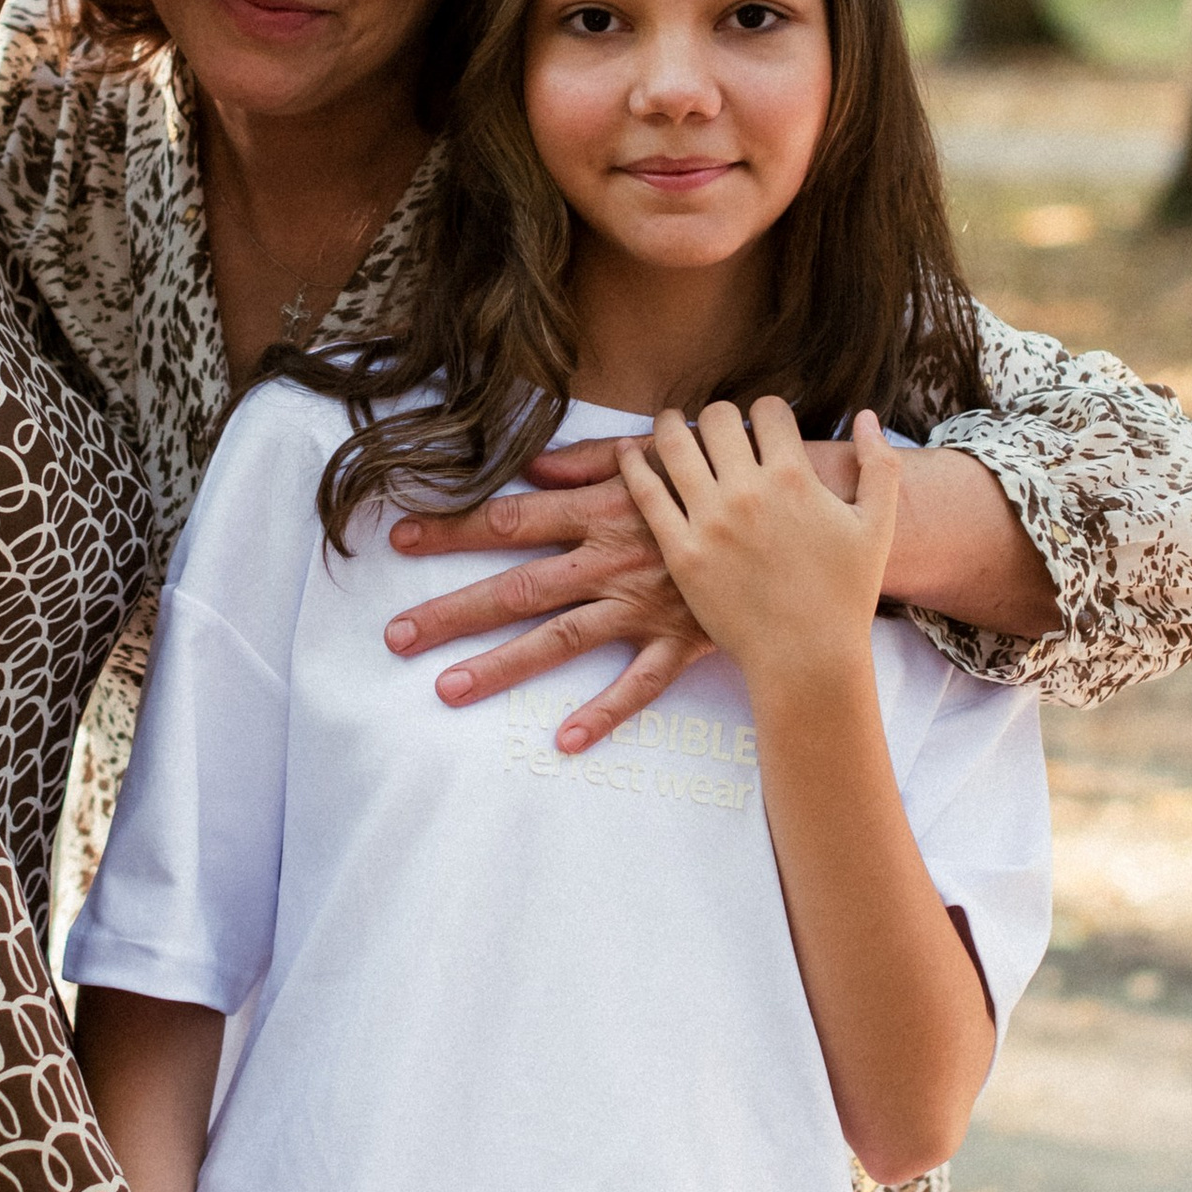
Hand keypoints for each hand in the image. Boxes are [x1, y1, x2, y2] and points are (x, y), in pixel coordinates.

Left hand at [382, 445, 718, 753]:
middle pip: (516, 589)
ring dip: (502, 666)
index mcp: (598, 510)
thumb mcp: (653, 452)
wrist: (794, 511)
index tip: (402, 540)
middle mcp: (609, 560)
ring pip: (560, 639)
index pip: (509, 520)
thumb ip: (589, 460)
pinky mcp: (680, 640)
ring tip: (448, 688)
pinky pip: (639, 684)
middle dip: (453, 612)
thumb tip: (530, 469)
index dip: (453, 530)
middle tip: (397, 637)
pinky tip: (565, 740)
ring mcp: (643, 605)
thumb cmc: (715, 477)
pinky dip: (604, 712)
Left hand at [618, 401, 896, 691]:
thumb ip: (878, 463)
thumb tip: (865, 415)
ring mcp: (710, 521)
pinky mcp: (681, 552)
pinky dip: (632, 463)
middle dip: (719, 416)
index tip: (762, 426)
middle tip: (715, 427)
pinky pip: (646, 492)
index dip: (766, 412)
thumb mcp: (878, 525)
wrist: (807, 657)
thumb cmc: (846, 595)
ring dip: (670, 425)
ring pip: (674, 444)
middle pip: (718, 419)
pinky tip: (628, 452)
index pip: (768, 411)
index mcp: (795, 479)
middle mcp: (749, 492)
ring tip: (670, 425)